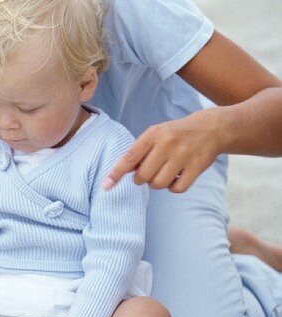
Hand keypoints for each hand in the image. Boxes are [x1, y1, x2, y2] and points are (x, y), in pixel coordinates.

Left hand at [101, 111, 222, 193]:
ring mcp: (183, 155)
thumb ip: (140, 151)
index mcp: (153, 134)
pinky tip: (176, 177)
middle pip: (143, 176)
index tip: (106, 185)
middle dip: (142, 179)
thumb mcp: (156, 134)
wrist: (211, 128)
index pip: (130, 157)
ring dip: (157, 184)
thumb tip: (123, 173)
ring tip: (163, 173)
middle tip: (149, 172)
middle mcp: (167, 144)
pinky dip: (173, 187)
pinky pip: (177, 189)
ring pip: (158, 184)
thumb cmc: (176, 134)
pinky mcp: (197, 167)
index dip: (116, 173)